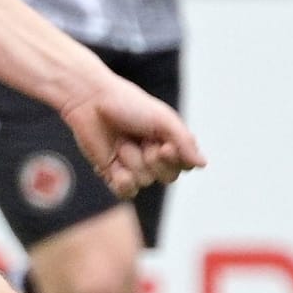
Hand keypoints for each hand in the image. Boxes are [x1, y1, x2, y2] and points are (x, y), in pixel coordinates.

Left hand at [59, 75, 206, 198]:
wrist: (89, 101)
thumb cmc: (127, 104)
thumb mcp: (162, 119)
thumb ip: (184, 141)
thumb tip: (203, 164)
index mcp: (168, 141)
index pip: (185, 165)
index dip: (175, 159)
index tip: (165, 145)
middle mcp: (153, 155)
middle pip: (168, 177)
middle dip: (154, 160)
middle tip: (139, 139)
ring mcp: (133, 165)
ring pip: (145, 181)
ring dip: (132, 160)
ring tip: (120, 141)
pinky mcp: (113, 173)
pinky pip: (126, 191)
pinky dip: (121, 180)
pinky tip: (113, 163)